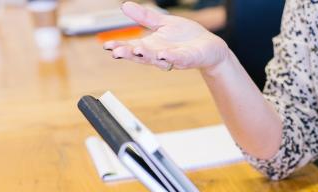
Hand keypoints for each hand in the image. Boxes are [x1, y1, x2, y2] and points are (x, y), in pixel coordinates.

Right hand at [103, 2, 229, 72]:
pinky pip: (180, 59)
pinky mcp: (190, 58)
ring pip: (159, 59)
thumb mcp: (163, 23)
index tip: (107, 46)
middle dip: (130, 54)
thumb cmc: (186, 37)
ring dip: (148, 56)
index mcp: (152, 46)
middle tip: (117, 52)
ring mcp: (175, 58)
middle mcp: (161, 54)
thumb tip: (124, 5)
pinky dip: (172, 57)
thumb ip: (145, 17)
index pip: (133, 47)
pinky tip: (165, 55)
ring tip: (137, 51)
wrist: (209, 47)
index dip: (120, 47)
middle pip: (142, 56)